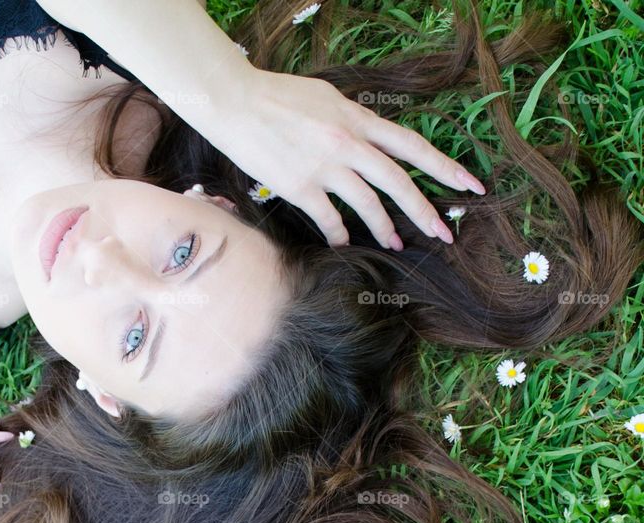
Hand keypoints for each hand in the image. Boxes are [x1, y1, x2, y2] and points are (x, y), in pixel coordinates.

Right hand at [205, 68, 485, 248]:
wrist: (233, 102)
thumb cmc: (275, 95)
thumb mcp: (325, 97)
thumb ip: (351, 118)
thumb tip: (367, 134)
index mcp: (358, 119)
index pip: (412, 146)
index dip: (445, 167)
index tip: (470, 186)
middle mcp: (348, 144)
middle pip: (398, 182)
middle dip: (425, 211)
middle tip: (444, 234)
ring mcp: (325, 167)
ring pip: (368, 205)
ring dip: (385, 229)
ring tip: (397, 245)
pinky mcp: (299, 187)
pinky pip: (329, 219)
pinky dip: (339, 235)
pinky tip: (344, 245)